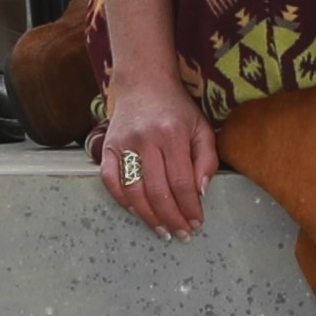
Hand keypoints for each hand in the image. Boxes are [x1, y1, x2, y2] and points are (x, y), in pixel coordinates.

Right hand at [99, 79, 216, 237]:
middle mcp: (146, 140)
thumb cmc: (176, 108)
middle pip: (158, 191)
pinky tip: (137, 212)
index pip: (182, 182)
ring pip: (134, 191)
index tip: (196, 222)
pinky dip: (122, 201)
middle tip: (182, 233)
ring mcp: (124, 144)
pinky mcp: (108, 147)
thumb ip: (207, 159)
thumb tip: (201, 192)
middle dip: (172, 218)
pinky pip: (111, 181)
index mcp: (173, 134)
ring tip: (162, 230)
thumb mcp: (201, 127)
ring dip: (149, 217)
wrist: (144, 82)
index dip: (189, 207)